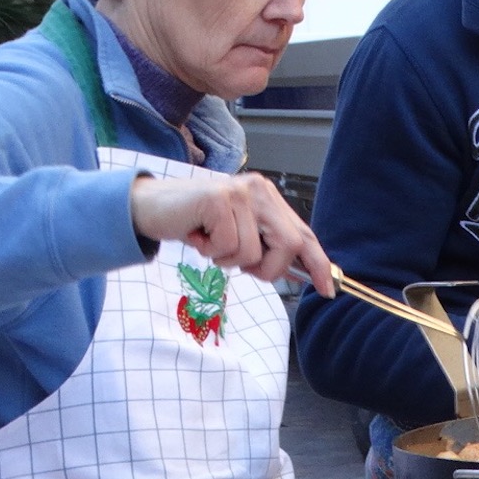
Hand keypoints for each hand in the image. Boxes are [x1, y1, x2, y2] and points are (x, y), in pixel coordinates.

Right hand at [128, 173, 333, 297]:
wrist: (149, 207)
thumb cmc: (195, 224)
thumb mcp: (236, 234)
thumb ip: (264, 245)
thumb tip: (297, 271)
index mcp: (269, 198)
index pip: (303, 233)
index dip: (317, 263)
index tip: (328, 289)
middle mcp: (259, 190)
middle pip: (288, 245)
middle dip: (267, 268)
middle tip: (239, 263)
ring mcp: (239, 192)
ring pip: (252, 252)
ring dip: (227, 259)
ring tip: (210, 242)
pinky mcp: (218, 199)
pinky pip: (228, 247)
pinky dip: (210, 252)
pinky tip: (197, 235)